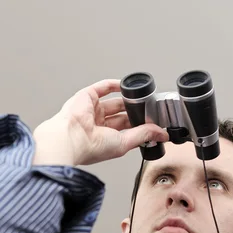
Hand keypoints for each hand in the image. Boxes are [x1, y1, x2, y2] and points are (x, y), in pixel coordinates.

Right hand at [33, 79, 168, 165]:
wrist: (71, 138)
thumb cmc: (89, 147)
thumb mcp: (124, 143)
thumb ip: (144, 135)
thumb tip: (161, 134)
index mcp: (105, 139)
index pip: (127, 130)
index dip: (140, 126)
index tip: (154, 123)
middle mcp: (98, 125)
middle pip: (122, 115)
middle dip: (136, 112)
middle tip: (151, 109)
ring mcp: (92, 111)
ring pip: (114, 102)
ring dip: (129, 100)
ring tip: (143, 98)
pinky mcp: (86, 97)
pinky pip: (102, 87)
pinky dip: (115, 85)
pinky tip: (127, 86)